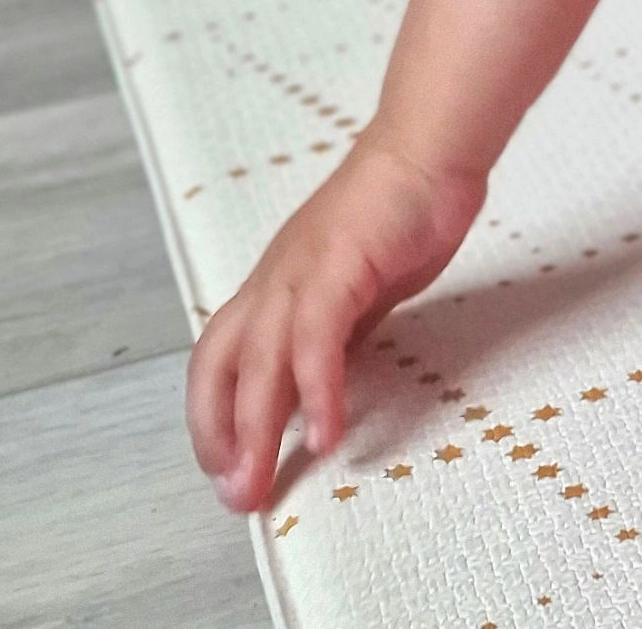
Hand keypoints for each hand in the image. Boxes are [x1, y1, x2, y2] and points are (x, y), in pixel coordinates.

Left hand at [186, 129, 485, 512]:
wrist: (428, 147)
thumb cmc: (403, 206)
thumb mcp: (361, 283)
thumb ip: (339, 328)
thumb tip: (326, 379)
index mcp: (277, 284)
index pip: (220, 358)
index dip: (214, 416)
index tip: (227, 467)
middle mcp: (275, 282)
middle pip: (219, 368)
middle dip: (219, 436)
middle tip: (237, 495)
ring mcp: (301, 274)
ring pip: (259, 363)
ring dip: (256, 430)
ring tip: (262, 482)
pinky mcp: (337, 269)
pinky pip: (316, 343)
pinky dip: (317, 392)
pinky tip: (329, 432)